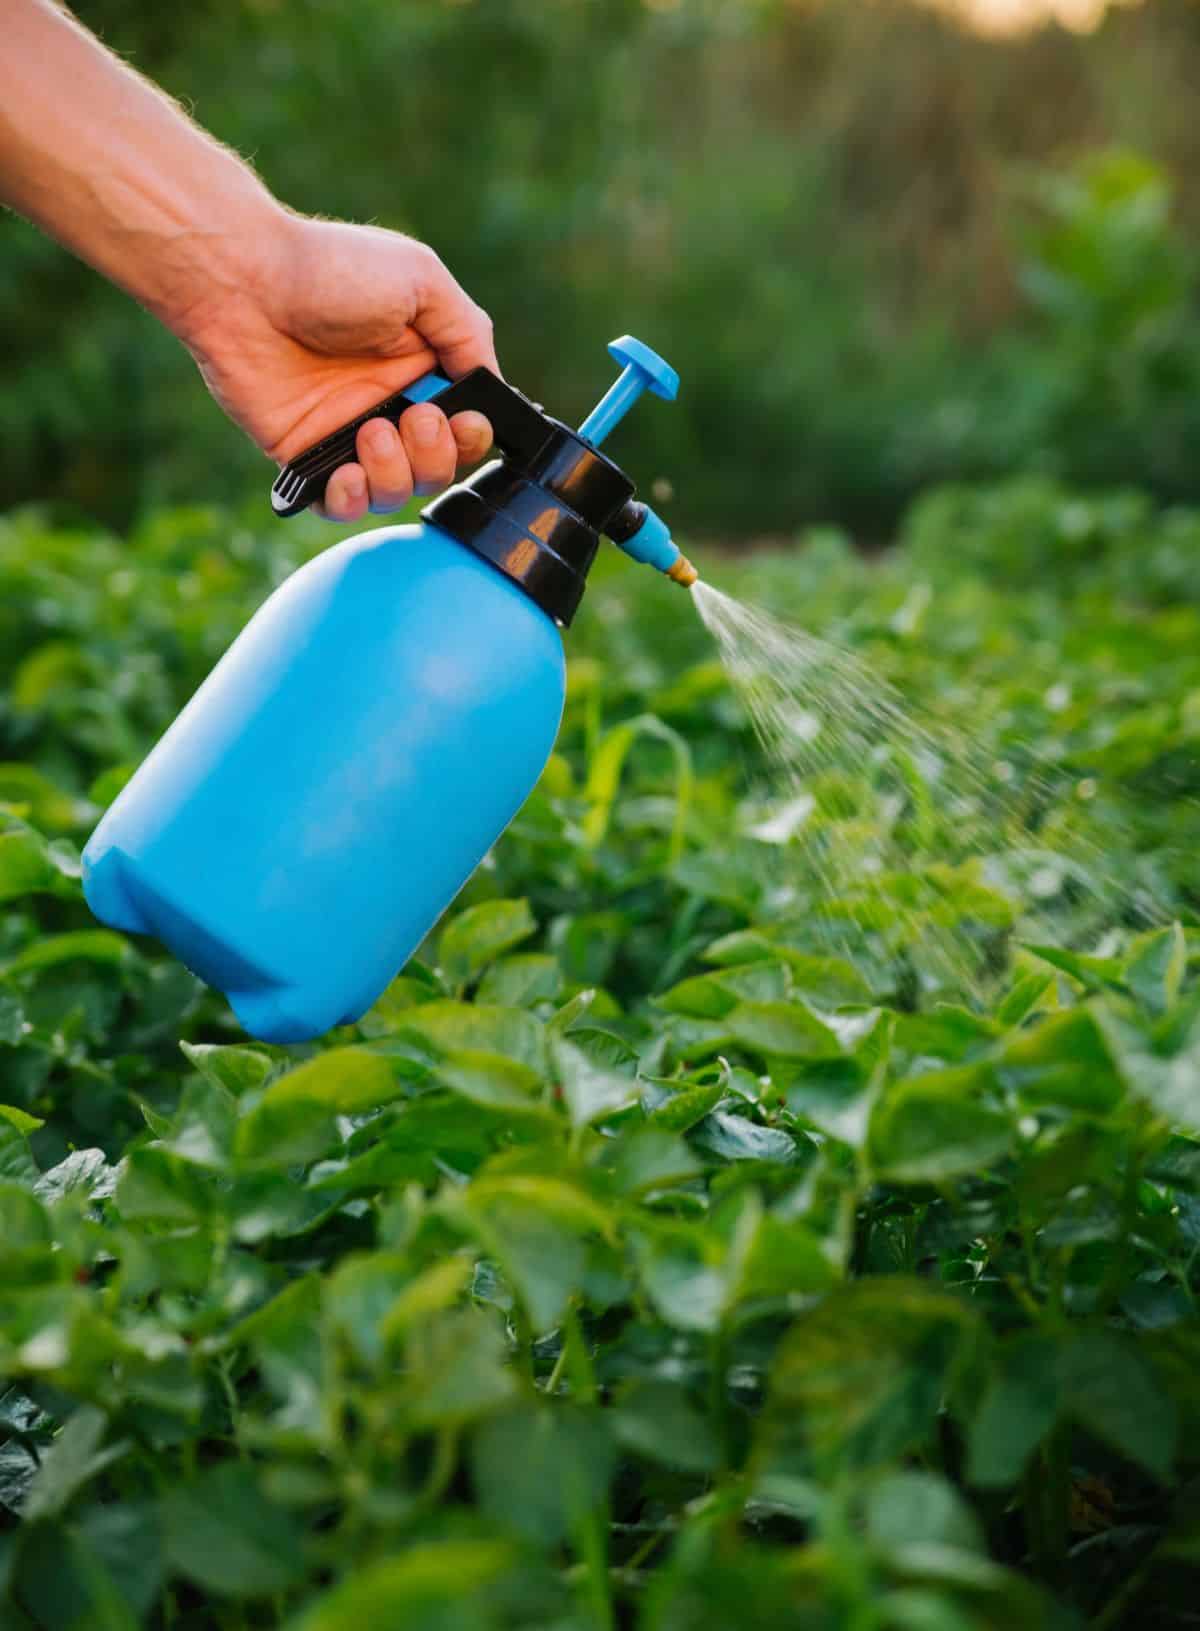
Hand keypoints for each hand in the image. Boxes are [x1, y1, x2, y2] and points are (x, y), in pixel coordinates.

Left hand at [178, 213, 498, 520]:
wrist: (243, 281)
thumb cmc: (329, 269)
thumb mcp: (421, 280)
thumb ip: (468, 333)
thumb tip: (490, 386)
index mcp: (422, 368)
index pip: (466, 427)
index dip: (472, 437)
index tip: (463, 420)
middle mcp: (388, 406)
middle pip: (437, 470)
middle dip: (435, 456)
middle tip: (411, 417)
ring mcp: (346, 435)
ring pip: (394, 492)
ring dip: (395, 475)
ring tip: (370, 432)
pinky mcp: (304, 456)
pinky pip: (339, 506)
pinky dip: (350, 501)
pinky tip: (345, 473)